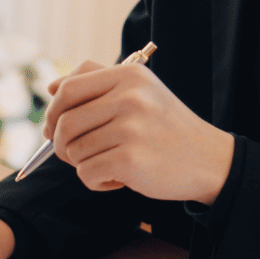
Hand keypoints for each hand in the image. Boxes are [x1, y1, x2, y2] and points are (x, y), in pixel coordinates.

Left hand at [43, 60, 234, 204]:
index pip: (67, 90)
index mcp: (128, 76)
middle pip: (64, 123)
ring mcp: (130, 128)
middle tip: (76, 154)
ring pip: (73, 152)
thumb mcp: (139, 92)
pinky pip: (86, 174)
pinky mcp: (129, 159)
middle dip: (61, 145)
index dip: (52, 112)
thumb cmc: (163, 128)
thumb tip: (51, 87)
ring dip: (84, 165)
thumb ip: (96, 83)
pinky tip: (119, 178)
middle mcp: (130, 97)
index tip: (53, 129)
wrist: (208, 159)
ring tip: (111, 163)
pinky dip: (96, 182)